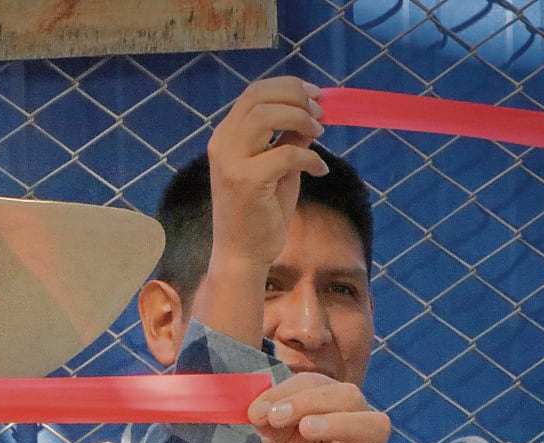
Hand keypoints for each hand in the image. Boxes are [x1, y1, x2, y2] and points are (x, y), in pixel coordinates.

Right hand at [195, 77, 328, 347]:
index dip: (288, 86)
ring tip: (319, 134)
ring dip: (301, 119)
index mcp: (226, 137)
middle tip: (321, 114)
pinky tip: (319, 170)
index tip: (316, 96)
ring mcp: (230, 162)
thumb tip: (312, 113)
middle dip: (297, 97)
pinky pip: (285, 153)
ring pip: (268, 116)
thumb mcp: (279, 168)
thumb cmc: (260, 213)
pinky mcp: (245, 181)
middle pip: (260, 97)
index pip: (254, 93)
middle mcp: (222, 144)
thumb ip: (289, 139)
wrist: (243, 255)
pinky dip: (310, 158)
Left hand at [251, 373, 391, 442]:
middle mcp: (354, 422)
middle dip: (312, 401)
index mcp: (331, 406)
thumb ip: (268, 423)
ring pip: (375, 426)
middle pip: (350, 396)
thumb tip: (257, 410)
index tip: (260, 410)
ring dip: (341, 422)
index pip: (319, 384)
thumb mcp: (274, 441)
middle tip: (278, 417)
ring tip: (307, 428)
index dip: (289, 392)